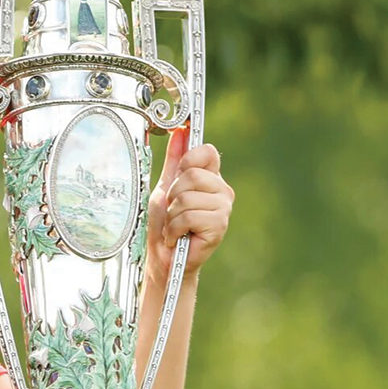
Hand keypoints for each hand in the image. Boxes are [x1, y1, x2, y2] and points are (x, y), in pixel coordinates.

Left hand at [147, 130, 232, 276]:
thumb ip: (174, 160)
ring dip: (172, 215)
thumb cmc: (164, 224)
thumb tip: (181, 132)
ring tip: (175, 226)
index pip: (207, 151)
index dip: (188, 160)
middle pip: (192, 175)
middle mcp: (222, 191)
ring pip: (187, 197)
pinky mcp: (219, 226)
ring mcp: (223, 208)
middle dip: (173, 194)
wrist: (164, 256)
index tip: (179, 174)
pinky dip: (175, 229)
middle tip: (173, 210)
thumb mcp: (164, 187)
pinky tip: (178, 236)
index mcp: (211, 178)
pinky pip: (188, 216)